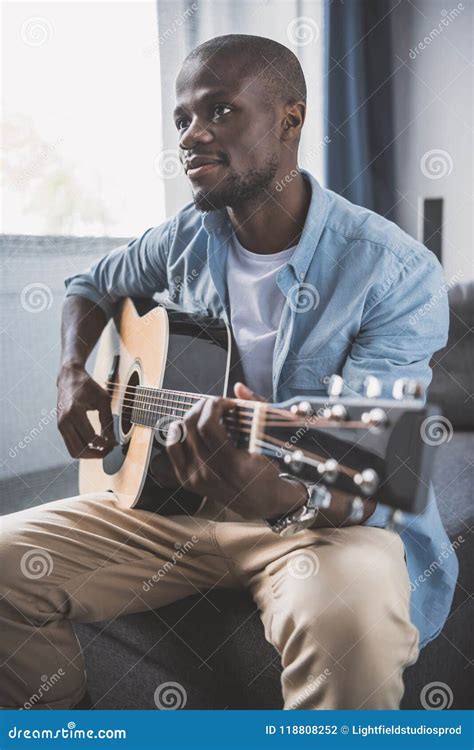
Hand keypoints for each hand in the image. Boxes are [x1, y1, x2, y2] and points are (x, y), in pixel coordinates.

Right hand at [57, 365, 116, 457]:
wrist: (69, 377)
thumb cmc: (87, 386)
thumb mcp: (103, 399)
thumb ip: (108, 420)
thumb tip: (112, 440)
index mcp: (74, 412)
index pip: (91, 437)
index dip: (105, 444)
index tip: (114, 443)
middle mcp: (64, 421)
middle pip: (80, 450)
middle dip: (96, 454)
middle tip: (109, 449)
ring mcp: (60, 425)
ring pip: (74, 451)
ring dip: (89, 454)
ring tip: (103, 448)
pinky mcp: (60, 428)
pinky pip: (71, 445)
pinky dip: (83, 448)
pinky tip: (95, 443)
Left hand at [165, 383, 306, 519]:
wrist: (259, 500)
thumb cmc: (266, 469)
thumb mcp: (268, 442)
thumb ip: (256, 410)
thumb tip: (238, 387)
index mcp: (231, 466)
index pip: (207, 426)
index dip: (214, 406)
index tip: (227, 402)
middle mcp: (209, 474)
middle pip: (191, 427)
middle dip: (203, 406)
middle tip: (217, 404)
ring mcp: (195, 479)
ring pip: (179, 435)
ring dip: (191, 416)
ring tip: (206, 414)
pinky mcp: (186, 480)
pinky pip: (172, 448)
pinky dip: (178, 432)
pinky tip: (190, 426)